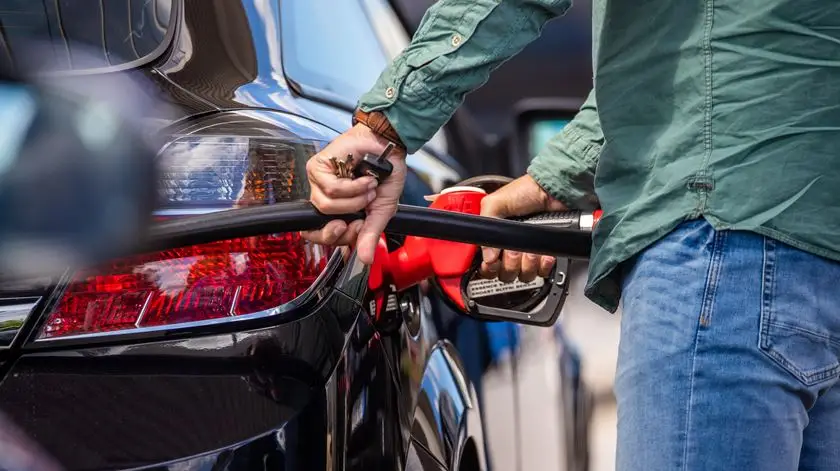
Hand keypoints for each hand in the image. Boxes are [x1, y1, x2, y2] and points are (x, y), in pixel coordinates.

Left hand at [301, 124, 406, 264]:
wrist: (389, 147)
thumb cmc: (385, 175)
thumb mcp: (381, 212)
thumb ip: (371, 235)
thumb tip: (366, 260)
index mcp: (338, 212)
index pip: (321, 236)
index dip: (336, 239)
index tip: (357, 229)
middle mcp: (325, 199)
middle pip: (319, 227)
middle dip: (344, 226)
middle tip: (361, 218)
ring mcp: (319, 183)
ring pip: (326, 207)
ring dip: (354, 200)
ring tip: (368, 188)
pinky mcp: (318, 168)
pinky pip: (330, 189)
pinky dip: (352, 187)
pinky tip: (362, 178)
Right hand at [479, 175, 566, 282]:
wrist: (555, 191)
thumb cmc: (527, 191)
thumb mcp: (496, 202)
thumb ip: (485, 226)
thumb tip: (486, 256)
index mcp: (495, 236)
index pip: (486, 264)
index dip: (489, 268)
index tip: (493, 263)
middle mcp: (509, 246)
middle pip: (505, 273)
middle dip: (510, 263)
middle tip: (514, 250)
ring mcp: (528, 251)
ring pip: (523, 274)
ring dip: (527, 263)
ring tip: (531, 249)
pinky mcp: (545, 253)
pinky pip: (542, 271)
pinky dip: (544, 264)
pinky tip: (544, 253)